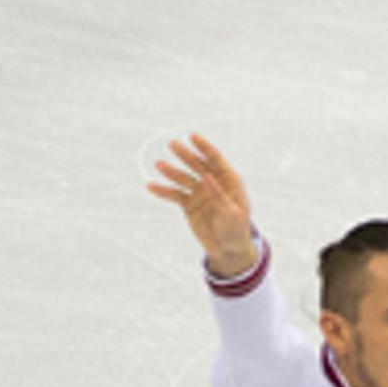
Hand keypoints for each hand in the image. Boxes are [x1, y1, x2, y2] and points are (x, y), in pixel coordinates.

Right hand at [148, 134, 259, 277]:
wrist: (227, 249)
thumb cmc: (236, 230)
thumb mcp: (231, 214)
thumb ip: (218, 195)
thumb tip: (207, 177)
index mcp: (229, 180)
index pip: (215, 159)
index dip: (204, 147)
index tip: (192, 136)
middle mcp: (213, 182)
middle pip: (197, 164)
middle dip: (185, 155)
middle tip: (172, 145)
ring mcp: (199, 192)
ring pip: (183, 178)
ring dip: (171, 171)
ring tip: (159, 164)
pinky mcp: (189, 204)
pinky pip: (174, 194)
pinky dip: (163, 191)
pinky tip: (151, 186)